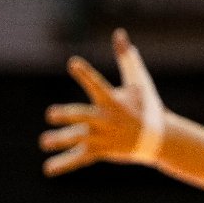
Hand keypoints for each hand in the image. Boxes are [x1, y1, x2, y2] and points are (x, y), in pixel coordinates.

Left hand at [41, 28, 164, 175]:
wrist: (159, 138)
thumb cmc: (146, 105)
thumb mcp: (139, 81)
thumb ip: (126, 58)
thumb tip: (118, 33)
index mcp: (113, 100)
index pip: (97, 84)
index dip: (84, 74)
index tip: (72, 63)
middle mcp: (106, 119)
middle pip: (84, 116)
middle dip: (68, 115)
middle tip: (50, 114)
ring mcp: (103, 137)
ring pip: (79, 139)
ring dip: (62, 140)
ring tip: (44, 141)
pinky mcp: (100, 151)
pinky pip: (80, 159)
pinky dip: (64, 164)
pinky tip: (48, 169)